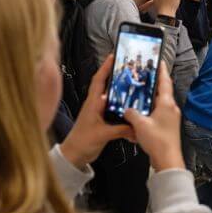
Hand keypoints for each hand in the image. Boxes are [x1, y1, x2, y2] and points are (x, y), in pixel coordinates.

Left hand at [60, 55, 132, 169]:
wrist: (75, 156)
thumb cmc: (81, 142)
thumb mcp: (103, 134)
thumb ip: (121, 129)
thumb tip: (136, 126)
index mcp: (93, 104)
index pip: (99, 81)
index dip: (106, 68)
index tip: (113, 57)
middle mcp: (96, 106)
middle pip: (109, 87)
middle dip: (119, 78)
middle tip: (131, 71)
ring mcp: (100, 114)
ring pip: (114, 100)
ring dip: (123, 96)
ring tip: (136, 90)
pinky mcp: (104, 122)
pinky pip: (117, 113)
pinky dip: (125, 113)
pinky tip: (133, 115)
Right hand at [123, 62, 184, 171]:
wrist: (167, 159)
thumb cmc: (157, 140)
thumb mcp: (140, 124)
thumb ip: (131, 113)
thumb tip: (127, 110)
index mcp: (167, 104)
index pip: (165, 82)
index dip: (161, 71)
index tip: (159, 62)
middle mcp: (171, 108)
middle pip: (163, 92)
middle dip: (155, 83)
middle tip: (146, 76)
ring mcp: (170, 118)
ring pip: (160, 103)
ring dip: (151, 98)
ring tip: (141, 93)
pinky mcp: (168, 127)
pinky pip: (158, 114)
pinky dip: (150, 110)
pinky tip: (141, 113)